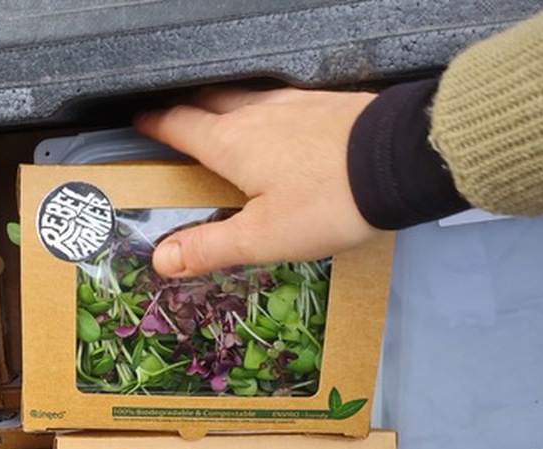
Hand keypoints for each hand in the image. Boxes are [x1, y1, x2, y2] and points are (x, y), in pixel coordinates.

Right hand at [133, 86, 383, 276]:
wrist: (400, 161)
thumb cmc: (328, 201)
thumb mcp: (261, 237)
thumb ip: (209, 246)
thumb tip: (163, 258)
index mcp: (231, 143)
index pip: (179, 126)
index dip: (155, 125)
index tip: (141, 123)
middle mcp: (257, 114)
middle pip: (208, 102)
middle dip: (185, 109)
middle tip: (174, 119)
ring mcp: (293, 103)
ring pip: (245, 95)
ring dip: (224, 103)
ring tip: (219, 117)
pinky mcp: (325, 104)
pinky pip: (281, 98)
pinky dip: (264, 107)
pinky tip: (279, 122)